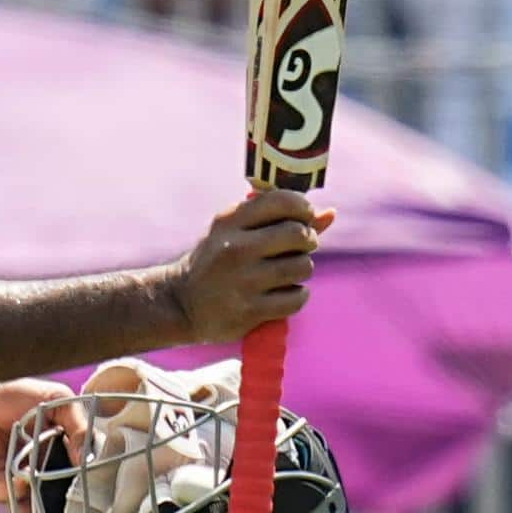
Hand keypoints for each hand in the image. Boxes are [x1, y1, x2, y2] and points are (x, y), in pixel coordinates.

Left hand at [0, 378, 88, 504]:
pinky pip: (6, 495)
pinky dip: (16, 491)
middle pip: (55, 507)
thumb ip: (79, 426)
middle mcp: (39, 473)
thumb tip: (87, 459)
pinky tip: (24, 478)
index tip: (96, 508)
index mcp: (59, 457)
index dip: (86, 497)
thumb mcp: (59, 401)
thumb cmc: (19, 394)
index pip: (76, 484)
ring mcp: (16, 480)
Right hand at [169, 188, 335, 343]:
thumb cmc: (217, 261)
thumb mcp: (236, 232)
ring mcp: (242, 281)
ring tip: (285, 273)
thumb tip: (330, 213)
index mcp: (230, 221)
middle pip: (299, 235)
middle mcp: (235, 248)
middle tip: (298, 248)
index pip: (283, 201)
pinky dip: (297, 296)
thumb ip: (279, 220)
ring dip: (301, 270)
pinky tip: (282, 294)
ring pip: (302, 267)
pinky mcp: (249, 311)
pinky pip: (297, 298)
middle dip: (307, 241)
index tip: (303, 218)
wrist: (181, 303)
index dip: (303, 208)